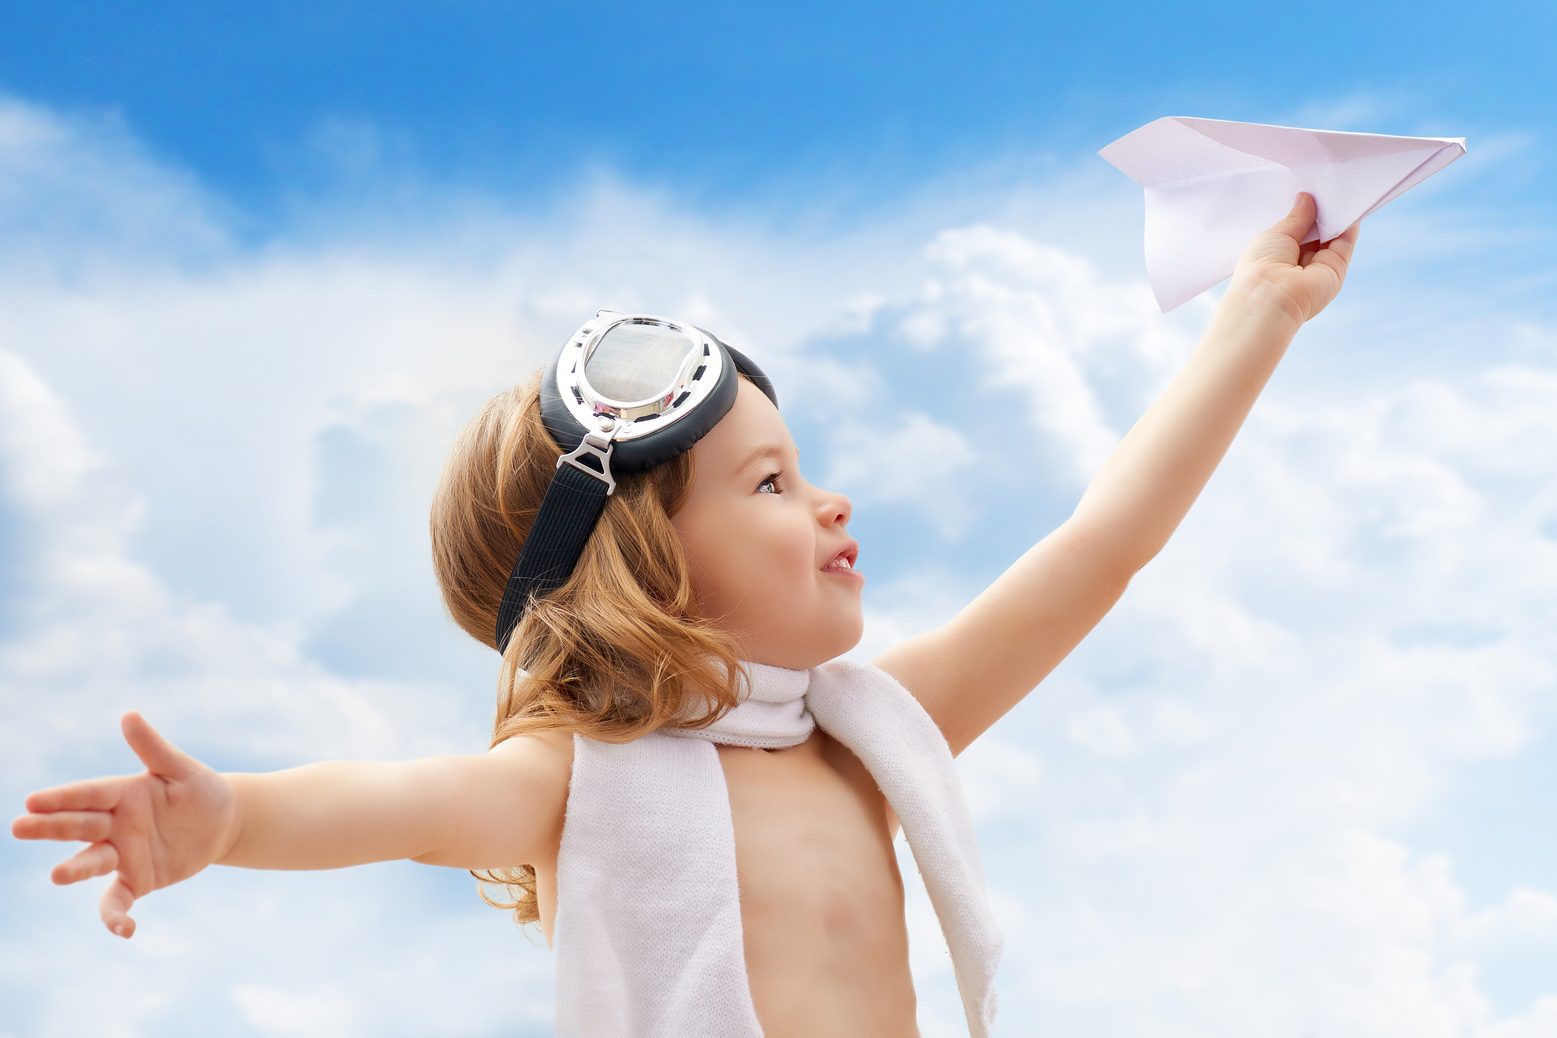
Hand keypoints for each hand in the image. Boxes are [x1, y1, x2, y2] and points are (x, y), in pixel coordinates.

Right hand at [11, 712, 237, 937]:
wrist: (223, 823)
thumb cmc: (200, 790)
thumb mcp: (181, 769)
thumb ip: (153, 748)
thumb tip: (128, 715)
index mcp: (122, 793)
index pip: (88, 794)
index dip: (62, 797)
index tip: (32, 800)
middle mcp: (115, 824)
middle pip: (78, 825)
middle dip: (50, 827)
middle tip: (18, 827)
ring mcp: (122, 853)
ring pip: (93, 861)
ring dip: (76, 868)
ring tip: (57, 875)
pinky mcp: (137, 879)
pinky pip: (118, 900)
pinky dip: (115, 916)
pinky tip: (124, 930)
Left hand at [1226, 192, 1360, 332]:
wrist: (1271, 298)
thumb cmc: (1262, 266)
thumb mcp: (1276, 234)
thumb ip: (1296, 218)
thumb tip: (1306, 198)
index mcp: (1278, 257)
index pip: (1296, 232)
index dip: (1304, 213)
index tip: (1311, 190)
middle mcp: (1299, 264)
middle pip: (1316, 233)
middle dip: (1321, 211)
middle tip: (1328, 184)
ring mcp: (1319, 267)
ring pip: (1333, 236)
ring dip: (1337, 215)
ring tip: (1340, 187)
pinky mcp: (1336, 269)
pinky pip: (1346, 242)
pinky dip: (1349, 224)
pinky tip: (1350, 203)